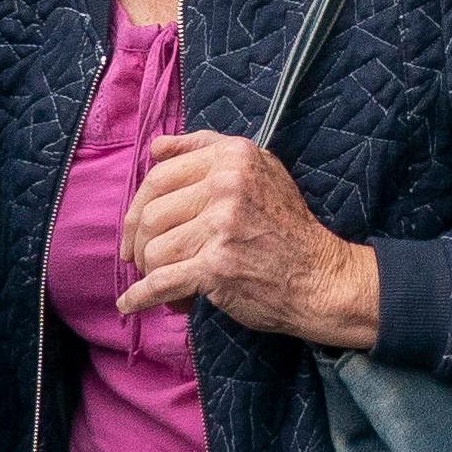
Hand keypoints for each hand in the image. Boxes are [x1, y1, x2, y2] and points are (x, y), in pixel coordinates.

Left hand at [123, 133, 382, 347]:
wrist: (320, 277)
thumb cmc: (286, 226)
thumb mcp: (259, 169)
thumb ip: (207, 150)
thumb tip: (156, 146)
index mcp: (233, 156)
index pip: (160, 175)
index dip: (138, 205)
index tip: (136, 228)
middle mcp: (227, 184)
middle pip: (150, 213)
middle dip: (138, 243)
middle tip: (142, 262)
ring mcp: (221, 225)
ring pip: (153, 249)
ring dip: (150, 273)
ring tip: (169, 284)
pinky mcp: (217, 266)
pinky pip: (160, 282)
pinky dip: (140, 297)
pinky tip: (131, 304)